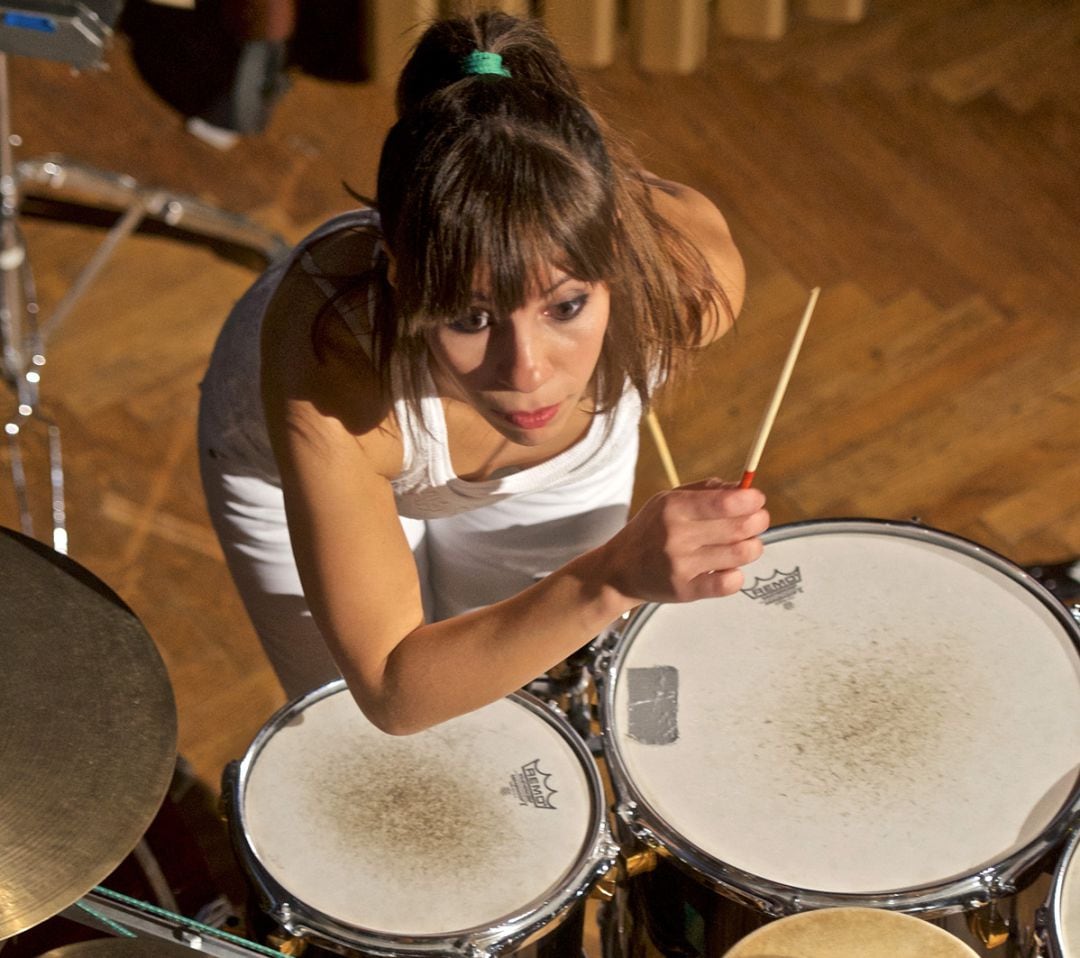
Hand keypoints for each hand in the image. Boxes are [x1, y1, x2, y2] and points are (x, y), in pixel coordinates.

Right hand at [601, 478, 768, 604]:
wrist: (618, 570)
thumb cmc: (650, 530)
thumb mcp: (668, 500)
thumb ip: (706, 491)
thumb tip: (744, 488)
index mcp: (673, 507)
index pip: (724, 502)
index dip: (751, 500)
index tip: (757, 500)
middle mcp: (676, 535)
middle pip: (739, 528)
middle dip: (758, 522)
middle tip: (758, 521)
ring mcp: (680, 565)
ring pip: (740, 554)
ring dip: (752, 547)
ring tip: (746, 545)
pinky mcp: (685, 591)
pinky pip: (728, 584)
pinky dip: (737, 575)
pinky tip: (728, 569)